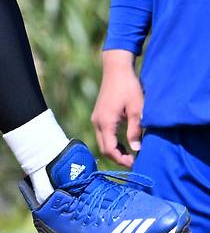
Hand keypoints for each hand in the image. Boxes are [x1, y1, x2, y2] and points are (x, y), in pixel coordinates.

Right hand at [91, 49, 143, 167]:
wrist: (116, 69)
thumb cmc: (128, 87)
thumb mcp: (136, 109)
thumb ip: (135, 130)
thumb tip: (136, 150)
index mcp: (105, 122)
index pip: (110, 150)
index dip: (122, 160)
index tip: (136, 163)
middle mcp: (97, 122)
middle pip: (104, 148)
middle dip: (118, 158)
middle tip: (134, 161)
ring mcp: (96, 118)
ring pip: (102, 142)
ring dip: (115, 151)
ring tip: (131, 154)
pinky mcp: (98, 115)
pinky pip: (102, 134)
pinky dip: (112, 142)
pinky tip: (124, 143)